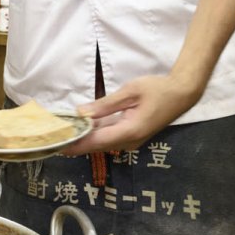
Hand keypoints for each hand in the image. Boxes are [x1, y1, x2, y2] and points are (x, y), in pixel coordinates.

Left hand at [63, 74, 198, 154]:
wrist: (181, 94)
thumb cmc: (157, 89)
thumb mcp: (130, 91)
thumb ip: (105, 104)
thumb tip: (81, 113)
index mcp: (128, 131)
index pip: (95, 141)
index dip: (74, 144)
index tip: (56, 145)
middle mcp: (129, 142)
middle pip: (96, 145)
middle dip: (74, 142)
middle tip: (52, 137)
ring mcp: (131, 141)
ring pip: (102, 142)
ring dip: (83, 138)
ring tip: (62, 132)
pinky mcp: (132, 136)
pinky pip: (109, 137)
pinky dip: (94, 133)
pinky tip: (81, 127)